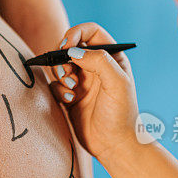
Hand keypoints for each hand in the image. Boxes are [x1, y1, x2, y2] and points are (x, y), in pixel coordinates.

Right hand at [50, 23, 139, 163]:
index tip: (66, 46)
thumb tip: (71, 50)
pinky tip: (69, 101)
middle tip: (66, 72)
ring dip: (60, 74)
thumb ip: (97, 60)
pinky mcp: (70, 96)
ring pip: (59, 65)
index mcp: (111, 57)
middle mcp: (95, 66)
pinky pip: (55, 85)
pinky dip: (58, 90)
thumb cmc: (122, 114)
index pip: (90, 32)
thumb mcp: (117, 82)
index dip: (75, 33)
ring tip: (71, 89)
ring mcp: (82, 81)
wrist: (114, 145)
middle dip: (62, 56)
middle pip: (70, 46)